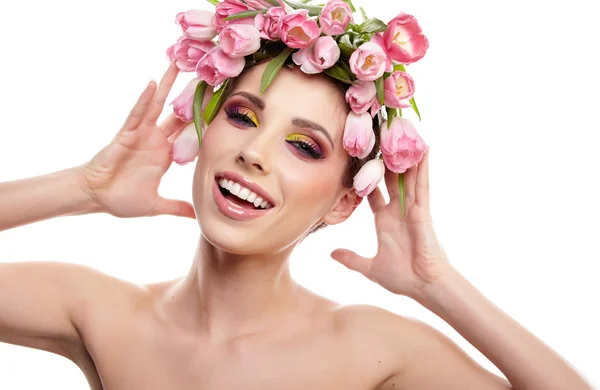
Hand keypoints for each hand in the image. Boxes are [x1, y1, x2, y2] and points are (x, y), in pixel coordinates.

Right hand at [77, 62, 194, 218]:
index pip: (189, 134)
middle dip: (191, 96)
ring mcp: (141, 135)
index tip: (221, 106)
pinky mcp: (125, 135)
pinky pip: (136, 114)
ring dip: (167, 86)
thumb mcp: (156, 206)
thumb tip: (196, 216)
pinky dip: (144, 100)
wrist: (96, 199)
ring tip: (178, 64)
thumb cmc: (122, 199)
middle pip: (177, 113)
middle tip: (208, 76)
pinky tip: (153, 84)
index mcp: (166, 155)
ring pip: (156, 105)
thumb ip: (177, 208)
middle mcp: (156, 140)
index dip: (203, 120)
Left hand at [331, 147, 451, 298]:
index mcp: (384, 221)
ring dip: (403, 156)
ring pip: (406, 176)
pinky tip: (424, 149)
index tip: (356, 160)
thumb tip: (331, 254)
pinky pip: (422, 185)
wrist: (424, 287)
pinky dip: (423, 167)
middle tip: (377, 136)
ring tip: (399, 132)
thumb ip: (351, 259)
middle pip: (389, 179)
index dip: (365, 177)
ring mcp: (411, 209)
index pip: (372, 192)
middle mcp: (397, 211)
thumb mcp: (370, 268)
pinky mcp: (423, 211)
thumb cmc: (403, 278)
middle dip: (383, 160)